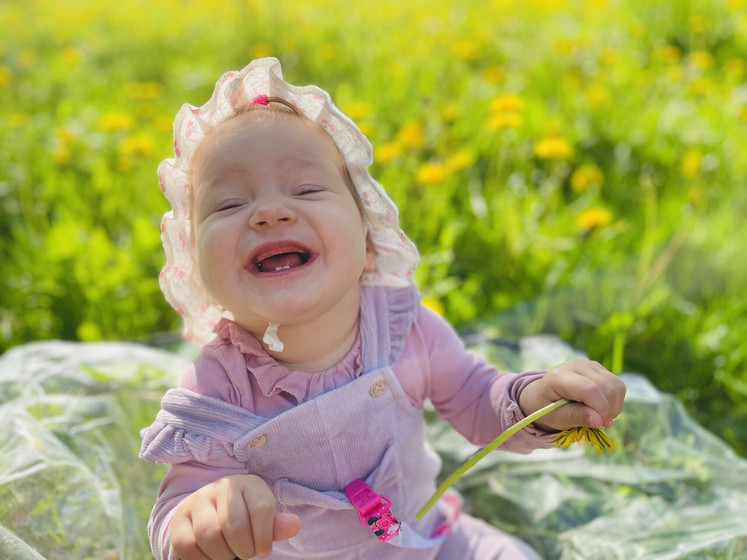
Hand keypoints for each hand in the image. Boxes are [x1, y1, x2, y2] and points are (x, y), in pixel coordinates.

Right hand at [170, 474, 300, 559]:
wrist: (211, 513)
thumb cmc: (246, 517)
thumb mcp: (263, 518)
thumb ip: (277, 524)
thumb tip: (294, 526)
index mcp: (248, 483)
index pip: (262, 509)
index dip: (265, 537)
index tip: (264, 550)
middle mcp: (221, 487)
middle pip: (234, 524)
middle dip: (244, 549)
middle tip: (246, 553)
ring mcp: (198, 500)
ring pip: (209, 534)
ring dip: (223, 555)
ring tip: (229, 555)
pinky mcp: (179, 518)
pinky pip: (187, 544)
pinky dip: (202, 558)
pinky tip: (212, 556)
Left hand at [518, 358, 625, 431]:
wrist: (545, 396)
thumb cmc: (547, 408)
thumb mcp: (556, 418)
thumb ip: (576, 417)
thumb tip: (599, 421)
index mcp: (559, 376)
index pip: (589, 389)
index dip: (600, 408)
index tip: (603, 425)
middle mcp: (576, 365)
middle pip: (606, 388)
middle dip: (607, 410)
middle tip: (599, 423)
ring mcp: (590, 364)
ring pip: (616, 386)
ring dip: (613, 406)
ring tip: (598, 416)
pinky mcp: (599, 368)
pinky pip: (618, 385)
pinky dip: (615, 401)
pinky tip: (602, 408)